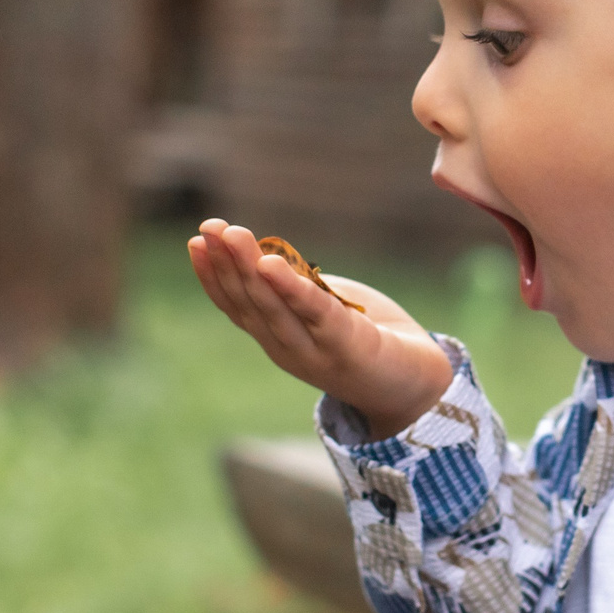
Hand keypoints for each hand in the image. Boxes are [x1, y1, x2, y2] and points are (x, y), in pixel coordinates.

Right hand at [188, 221, 453, 438]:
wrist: (417, 386)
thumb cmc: (369, 338)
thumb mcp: (324, 308)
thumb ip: (298, 289)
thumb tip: (266, 255)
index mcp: (278, 339)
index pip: (236, 306)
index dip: (213, 275)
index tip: (196, 240)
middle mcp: (287, 349)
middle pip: (250, 302)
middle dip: (226, 262)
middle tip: (209, 227)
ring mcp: (314, 351)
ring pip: (273, 307)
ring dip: (249, 268)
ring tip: (234, 236)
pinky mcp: (347, 346)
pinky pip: (315, 313)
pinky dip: (291, 288)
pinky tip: (271, 265)